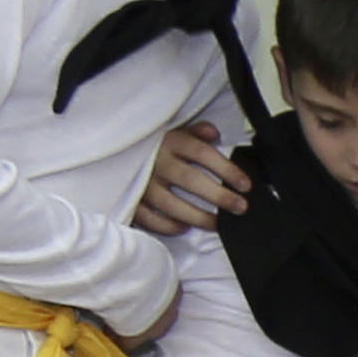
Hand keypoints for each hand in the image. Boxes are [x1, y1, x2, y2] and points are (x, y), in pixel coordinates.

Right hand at [131, 118, 247, 238]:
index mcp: (170, 141)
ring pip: (171, 204)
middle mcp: (155, 162)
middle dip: (219, 196)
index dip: (226, 169)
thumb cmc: (153, 142)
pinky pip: (148, 218)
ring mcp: (140, 182)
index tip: (245, 185)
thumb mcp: (173, 129)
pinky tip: (183, 227)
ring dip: (198, 216)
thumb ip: (194, 130)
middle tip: (240, 207)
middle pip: (190, 180)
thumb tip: (212, 133)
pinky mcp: (129, 199)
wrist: (111, 147)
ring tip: (218, 223)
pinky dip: (166, 225)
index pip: (202, 153)